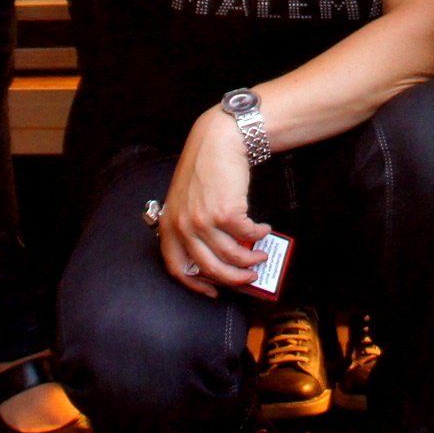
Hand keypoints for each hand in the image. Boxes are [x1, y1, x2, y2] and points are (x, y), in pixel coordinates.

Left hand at [157, 109, 270, 297]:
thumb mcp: (185, 200)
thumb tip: (213, 255)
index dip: (196, 284)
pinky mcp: (225, 212)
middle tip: (248, 278)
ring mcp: (203, 221)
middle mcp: (183, 226)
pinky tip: (264, 229)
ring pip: (230, 256)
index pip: (177, 268)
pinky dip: (259, 235)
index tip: (213, 291)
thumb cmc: (203, 168)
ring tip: (261, 255)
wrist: (218, 141)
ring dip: (251, 259)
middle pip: (208, 267)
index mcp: (169, 225)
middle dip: (232, 278)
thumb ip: (190, 227)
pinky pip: (247, 235)